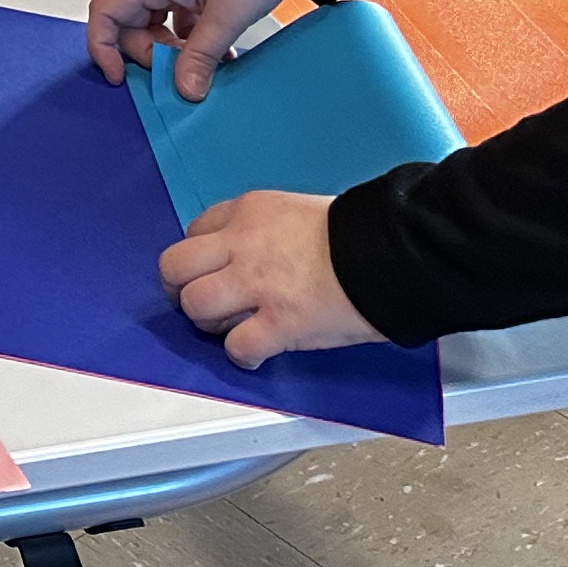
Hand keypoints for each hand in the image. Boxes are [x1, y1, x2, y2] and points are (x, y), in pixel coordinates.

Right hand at [86, 0, 302, 99]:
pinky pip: (172, 18)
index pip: (105, 12)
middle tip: (183, 73)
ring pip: (151, 24)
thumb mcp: (228, 16)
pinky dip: (187, 39)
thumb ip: (201, 55)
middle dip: (151, 54)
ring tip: (205, 64)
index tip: (120, 76)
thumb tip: (184, 91)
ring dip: (171, 49)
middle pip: (128, 24)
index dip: (103, 47)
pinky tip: (216, 53)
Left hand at [158, 190, 380, 366]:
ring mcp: (257, 285)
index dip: (200, 257)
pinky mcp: (279, 323)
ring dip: (209, 322)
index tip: (211, 270)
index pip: (194, 231)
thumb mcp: (297, 211)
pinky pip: (237, 346)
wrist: (392, 253)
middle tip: (200, 303)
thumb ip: (264, 230)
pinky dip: (242, 355)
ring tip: (230, 328)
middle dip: (181, 288)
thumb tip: (250, 254)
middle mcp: (242, 244)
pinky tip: (255, 353)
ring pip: (196, 305)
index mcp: (249, 211)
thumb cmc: (358, 234)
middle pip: (175, 266)